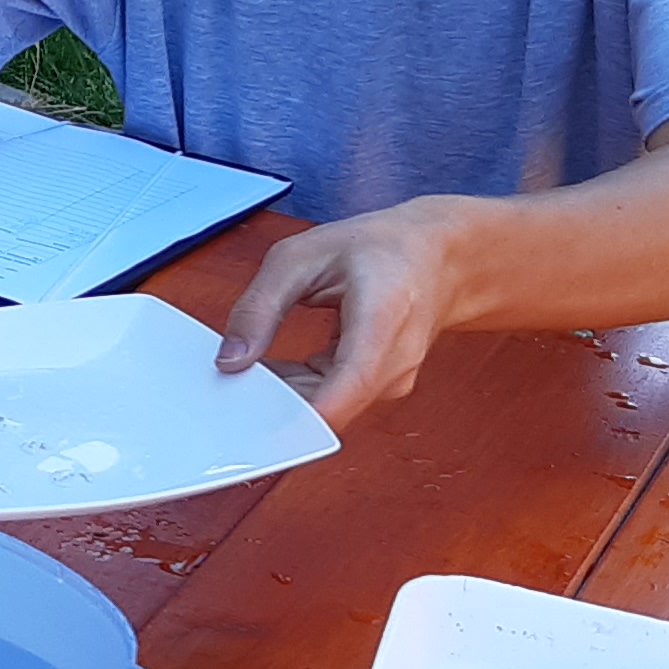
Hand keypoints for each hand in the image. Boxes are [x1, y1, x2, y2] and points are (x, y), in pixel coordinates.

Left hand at [216, 213, 452, 421]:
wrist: (438, 255)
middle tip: (232, 382)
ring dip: (283, 399)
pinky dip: (298, 392)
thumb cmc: (379, 248)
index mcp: (381, 319)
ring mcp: (391, 381)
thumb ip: (259, 307)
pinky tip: (277, 371)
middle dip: (273, 406)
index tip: (248, 420)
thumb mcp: (300, 257)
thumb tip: (230, 360)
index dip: (292, 418)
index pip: (341, 394)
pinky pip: (331, 403)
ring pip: (325, 411)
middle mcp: (394, 362)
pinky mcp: (380, 388)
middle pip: (326, 410)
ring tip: (254, 370)